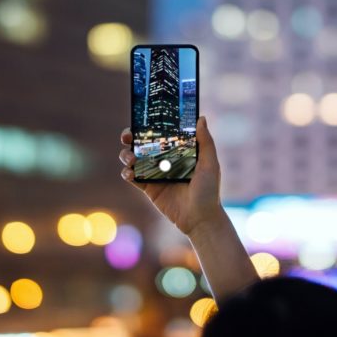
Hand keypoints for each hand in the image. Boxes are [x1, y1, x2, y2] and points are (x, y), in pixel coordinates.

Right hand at [119, 116, 224, 235]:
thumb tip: (201, 118)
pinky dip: (127, 173)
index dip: (149, 126)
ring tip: (131, 158)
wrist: (200, 218)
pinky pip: (133, 177)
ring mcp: (155, 173)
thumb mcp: (210, 163)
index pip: (161, 133)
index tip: (142, 120)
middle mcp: (164, 160)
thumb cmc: (209, 190)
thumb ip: (205, 142)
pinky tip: (130, 173)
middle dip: (131, 137)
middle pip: (142, 143)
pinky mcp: (148, 188)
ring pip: (134, 159)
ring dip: (126, 155)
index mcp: (178, 151)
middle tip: (128, 136)